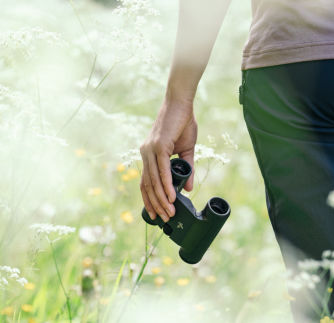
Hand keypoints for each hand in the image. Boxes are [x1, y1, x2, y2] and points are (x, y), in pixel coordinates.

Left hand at [139, 97, 196, 222]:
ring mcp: (150, 149)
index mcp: (148, 155)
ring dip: (161, 199)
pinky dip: (166, 185)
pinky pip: (161, 170)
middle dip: (155, 204)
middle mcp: (145, 153)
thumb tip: (188, 189)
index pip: (145, 182)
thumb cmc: (182, 123)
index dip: (149, 199)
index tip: (155, 214)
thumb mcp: (186, 151)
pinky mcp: (159, 146)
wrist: (181, 103)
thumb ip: (186, 169)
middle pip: (147, 185)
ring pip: (153, 181)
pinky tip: (171, 197)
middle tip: (163, 219)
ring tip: (169, 213)